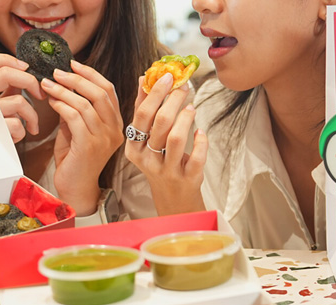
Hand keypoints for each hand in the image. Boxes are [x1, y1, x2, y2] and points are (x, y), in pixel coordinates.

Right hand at [0, 53, 44, 142]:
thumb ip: (8, 85)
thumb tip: (26, 69)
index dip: (7, 59)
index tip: (26, 67)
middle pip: (5, 74)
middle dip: (31, 81)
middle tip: (41, 93)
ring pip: (19, 101)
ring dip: (32, 115)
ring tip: (32, 124)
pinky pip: (18, 124)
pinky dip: (25, 131)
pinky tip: (21, 135)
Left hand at [40, 60, 123, 215]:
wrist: (75, 188)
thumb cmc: (75, 159)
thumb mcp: (78, 129)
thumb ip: (77, 109)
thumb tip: (63, 85)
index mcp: (116, 124)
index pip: (109, 90)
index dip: (91, 74)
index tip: (73, 64)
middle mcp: (115, 130)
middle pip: (100, 93)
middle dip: (76, 78)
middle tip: (56, 72)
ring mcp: (104, 138)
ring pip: (86, 103)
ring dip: (63, 91)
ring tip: (47, 85)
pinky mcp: (89, 146)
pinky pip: (75, 117)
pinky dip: (61, 106)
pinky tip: (51, 103)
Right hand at [125, 74, 207, 215]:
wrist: (173, 196)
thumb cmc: (159, 161)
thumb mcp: (146, 139)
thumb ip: (144, 110)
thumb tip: (145, 78)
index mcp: (134, 147)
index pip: (142, 115)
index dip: (155, 93)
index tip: (168, 76)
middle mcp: (148, 160)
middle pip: (160, 124)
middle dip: (173, 101)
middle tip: (183, 87)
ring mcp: (168, 170)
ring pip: (176, 139)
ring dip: (186, 118)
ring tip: (191, 107)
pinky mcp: (187, 178)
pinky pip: (196, 157)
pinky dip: (201, 142)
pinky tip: (201, 132)